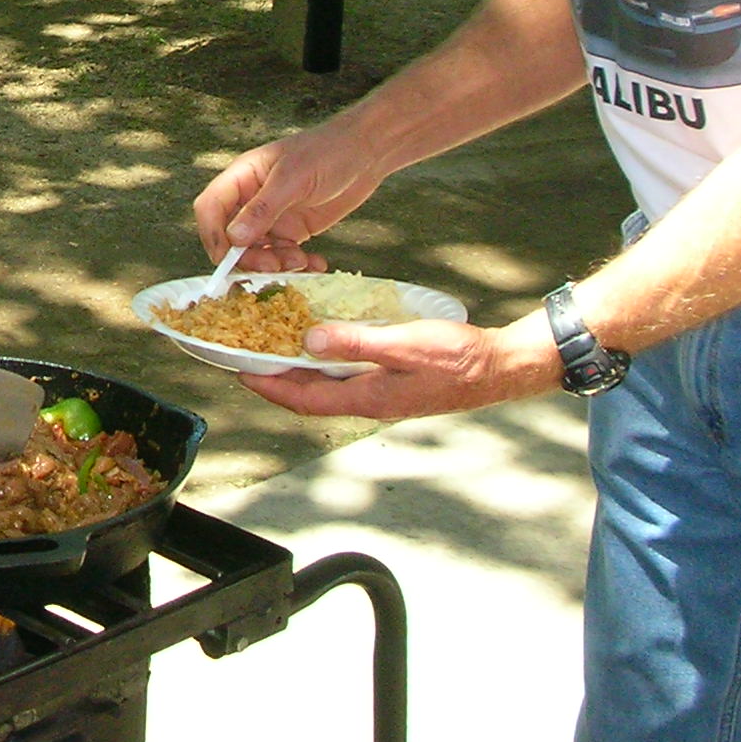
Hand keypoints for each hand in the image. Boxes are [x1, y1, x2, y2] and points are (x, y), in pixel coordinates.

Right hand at [192, 119, 389, 270]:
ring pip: (257, 252)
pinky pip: (284, 255)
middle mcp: (252, 199)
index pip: (211, 208)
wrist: (366, 153)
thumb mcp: (294, 178)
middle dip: (248, 257)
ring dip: (275, 263)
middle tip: (273, 267)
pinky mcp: (293, 230)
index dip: (212, 235)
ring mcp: (272, 217)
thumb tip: (235, 237)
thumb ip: (264, 208)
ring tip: (302, 261)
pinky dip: (297, 265)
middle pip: (231, 237)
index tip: (226, 259)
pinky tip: (316, 264)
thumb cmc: (327, 152)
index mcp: (242, 177)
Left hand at [237, 315, 559, 420]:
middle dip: (277, 378)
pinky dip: (330, 360)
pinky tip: (326, 341)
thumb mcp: (404, 345)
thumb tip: (310, 340)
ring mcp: (383, 393)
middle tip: (249, 355)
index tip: (241, 372)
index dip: (270, 387)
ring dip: (302, 369)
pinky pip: (350, 375)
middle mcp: (370, 400)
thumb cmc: (459, 359)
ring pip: (329, 385)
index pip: (305, 399)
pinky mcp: (394, 382)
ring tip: (277, 346)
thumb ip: (357, 343)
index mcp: (368, 398)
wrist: (500, 368)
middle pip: (311, 394)